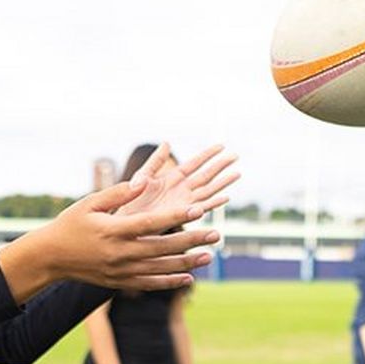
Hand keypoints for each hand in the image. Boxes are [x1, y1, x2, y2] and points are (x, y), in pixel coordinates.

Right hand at [41, 179, 220, 290]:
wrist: (51, 258)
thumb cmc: (70, 225)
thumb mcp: (89, 203)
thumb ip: (118, 193)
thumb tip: (145, 182)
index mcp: (113, 231)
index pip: (151, 223)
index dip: (177, 216)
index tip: (199, 209)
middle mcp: (119, 253)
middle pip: (162, 247)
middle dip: (190, 240)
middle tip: (215, 234)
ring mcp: (120, 271)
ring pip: (160, 268)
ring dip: (186, 263)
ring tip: (208, 256)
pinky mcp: (119, 282)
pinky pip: (149, 284)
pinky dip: (169, 282)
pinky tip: (187, 278)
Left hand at [117, 142, 238, 223]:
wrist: (127, 221)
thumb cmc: (131, 200)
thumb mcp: (143, 176)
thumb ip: (155, 161)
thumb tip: (167, 142)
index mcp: (173, 178)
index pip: (195, 163)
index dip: (207, 154)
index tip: (221, 145)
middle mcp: (182, 189)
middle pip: (206, 175)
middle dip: (220, 166)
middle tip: (235, 156)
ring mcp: (184, 202)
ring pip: (208, 190)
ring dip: (222, 183)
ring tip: (237, 173)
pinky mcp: (183, 214)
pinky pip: (202, 208)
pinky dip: (213, 203)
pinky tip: (225, 197)